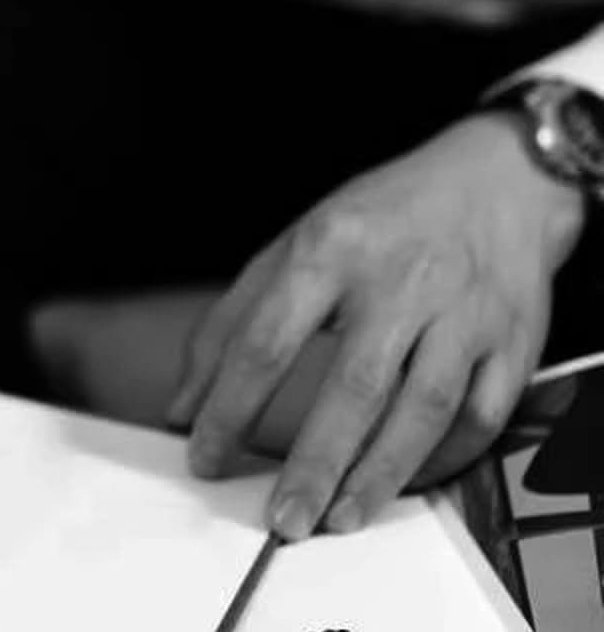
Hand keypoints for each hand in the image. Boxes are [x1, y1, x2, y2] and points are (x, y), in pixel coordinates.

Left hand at [169, 114, 581, 539]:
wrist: (496, 180)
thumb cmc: (380, 220)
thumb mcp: (292, 246)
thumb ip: (230, 323)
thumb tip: (183, 407)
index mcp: (328, 250)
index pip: (265, 342)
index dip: (229, 409)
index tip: (205, 458)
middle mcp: (398, 280)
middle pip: (351, 387)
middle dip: (312, 463)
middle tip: (282, 520)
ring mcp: (463, 312)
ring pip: (423, 409)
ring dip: (379, 474)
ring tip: (339, 517)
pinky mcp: (515, 339)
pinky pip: (482, 415)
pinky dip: (445, 457)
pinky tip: (407, 482)